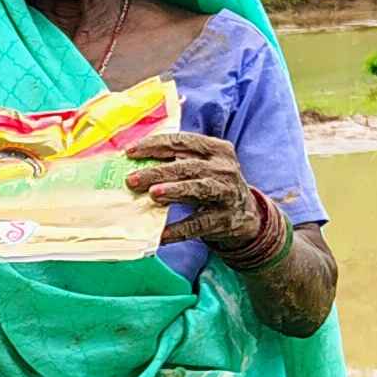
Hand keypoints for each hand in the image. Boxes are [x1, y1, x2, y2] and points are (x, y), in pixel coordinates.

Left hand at [122, 128, 268, 255]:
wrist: (246, 214)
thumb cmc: (213, 184)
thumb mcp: (203, 166)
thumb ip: (177, 160)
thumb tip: (134, 162)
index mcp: (216, 149)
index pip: (183, 141)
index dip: (155, 145)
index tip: (130, 152)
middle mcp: (223, 169)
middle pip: (187, 167)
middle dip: (157, 172)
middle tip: (132, 180)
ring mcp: (226, 193)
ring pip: (197, 189)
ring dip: (174, 191)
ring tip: (153, 194)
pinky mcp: (224, 219)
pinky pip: (198, 224)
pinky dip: (179, 230)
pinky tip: (161, 234)